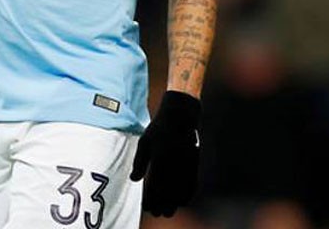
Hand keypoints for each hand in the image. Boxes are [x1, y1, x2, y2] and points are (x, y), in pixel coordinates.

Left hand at [130, 91, 201, 216]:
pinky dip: (187, 196)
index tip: (147, 207)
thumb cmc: (160, 128)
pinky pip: (193, 184)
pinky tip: (182, 202)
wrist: (181, 115)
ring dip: (174, 204)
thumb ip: (139, 162)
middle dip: (162, 205)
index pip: (155, 186)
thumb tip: (134, 179)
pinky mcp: (195, 163)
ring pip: (181, 191)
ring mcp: (186, 164)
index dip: (151, 199)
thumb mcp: (145, 142)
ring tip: (167, 211)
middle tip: (156, 213)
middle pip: (169, 192)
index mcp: (160, 158)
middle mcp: (175, 163)